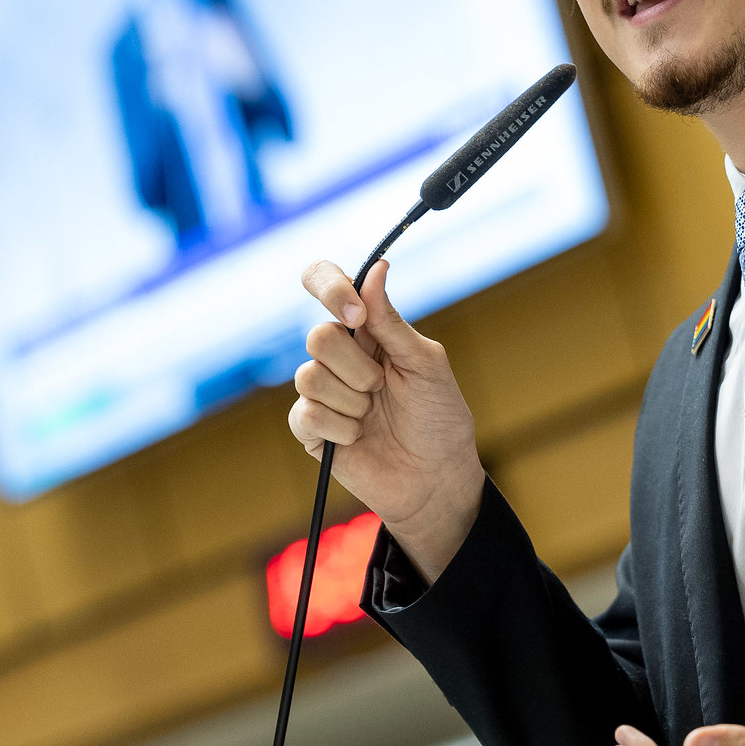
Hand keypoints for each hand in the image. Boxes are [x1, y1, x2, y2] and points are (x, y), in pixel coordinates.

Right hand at [290, 258, 484, 580]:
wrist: (437, 478)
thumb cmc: (439, 417)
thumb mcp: (424, 363)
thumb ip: (391, 321)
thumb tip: (376, 267)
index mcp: (367, 329)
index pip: (327, 284)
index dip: (329, 286)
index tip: (355, 311)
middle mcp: (340, 355)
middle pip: (318, 336)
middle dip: (358, 367)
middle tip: (383, 387)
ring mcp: (322, 392)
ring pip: (308, 376)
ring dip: (352, 400)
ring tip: (373, 414)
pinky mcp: (311, 429)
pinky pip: (306, 414)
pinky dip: (339, 428)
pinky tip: (358, 438)